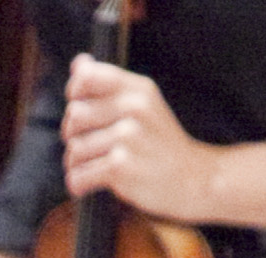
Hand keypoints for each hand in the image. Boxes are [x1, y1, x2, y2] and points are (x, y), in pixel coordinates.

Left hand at [61, 57, 215, 216]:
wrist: (191, 179)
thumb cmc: (159, 143)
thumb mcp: (143, 105)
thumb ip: (108, 84)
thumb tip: (78, 63)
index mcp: (139, 89)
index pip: (87, 76)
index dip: (75, 92)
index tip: (82, 109)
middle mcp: (134, 108)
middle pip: (75, 114)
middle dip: (73, 134)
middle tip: (89, 147)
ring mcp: (128, 137)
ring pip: (74, 149)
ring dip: (76, 164)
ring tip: (93, 168)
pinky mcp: (121, 166)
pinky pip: (78, 175)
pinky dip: (79, 185)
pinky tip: (89, 186)